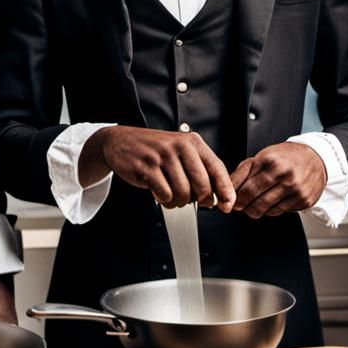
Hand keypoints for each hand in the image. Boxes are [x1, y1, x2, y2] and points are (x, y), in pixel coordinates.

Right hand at [80, 126, 234, 210]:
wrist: (120, 141)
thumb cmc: (154, 150)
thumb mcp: (179, 152)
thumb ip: (198, 169)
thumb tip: (218, 197)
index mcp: (192, 142)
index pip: (217, 168)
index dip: (225, 191)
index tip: (227, 205)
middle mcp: (179, 146)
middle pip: (202, 186)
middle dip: (200, 200)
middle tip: (192, 201)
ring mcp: (162, 156)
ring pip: (183, 193)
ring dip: (178, 201)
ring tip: (171, 194)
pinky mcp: (147, 167)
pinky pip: (165, 194)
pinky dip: (164, 199)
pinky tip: (159, 192)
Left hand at [230, 142, 326, 218]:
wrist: (315, 158)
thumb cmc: (285, 157)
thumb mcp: (262, 157)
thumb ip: (244, 171)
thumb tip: (228, 188)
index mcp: (270, 161)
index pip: (246, 186)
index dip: (235, 197)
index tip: (228, 201)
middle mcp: (284, 175)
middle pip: (255, 199)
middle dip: (242, 206)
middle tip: (237, 207)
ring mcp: (296, 189)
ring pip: (267, 208)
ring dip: (255, 211)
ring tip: (250, 208)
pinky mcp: (304, 200)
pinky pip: (280, 211)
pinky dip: (271, 211)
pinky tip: (268, 205)